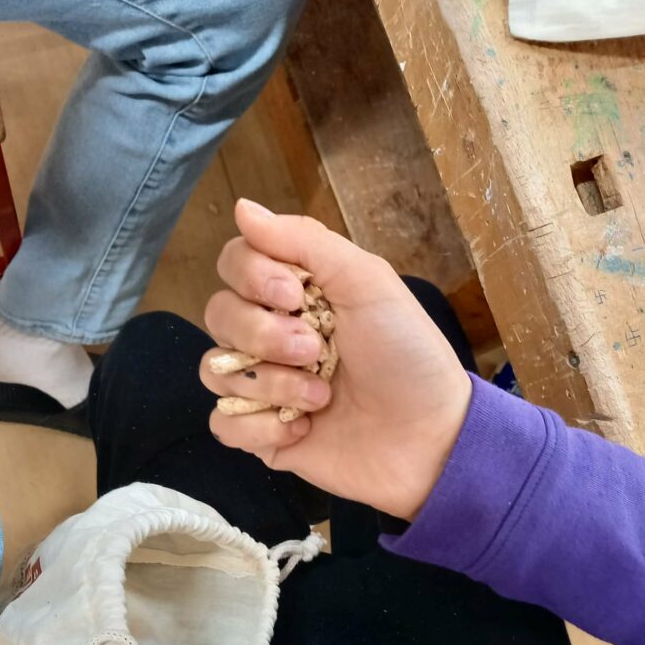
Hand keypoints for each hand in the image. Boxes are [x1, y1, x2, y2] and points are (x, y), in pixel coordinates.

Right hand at [201, 199, 471, 519]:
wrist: (428, 437)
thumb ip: (304, 241)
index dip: (253, 277)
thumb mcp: (367, 283)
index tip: (294, 298)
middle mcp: (272, 335)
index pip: (234, 264)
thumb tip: (242, 208)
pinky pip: (223, 424)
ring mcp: (265, 387)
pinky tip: (302, 429)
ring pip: (215, 370)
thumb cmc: (407, 356)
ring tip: (320, 397)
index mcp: (295, 294)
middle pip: (218, 314)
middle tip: (314, 351)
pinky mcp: (263, 435)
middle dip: (262, 334)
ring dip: (269, 383)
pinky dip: (258, 426)